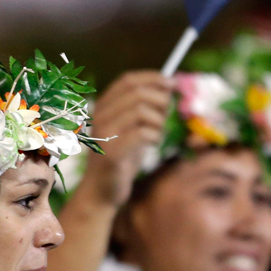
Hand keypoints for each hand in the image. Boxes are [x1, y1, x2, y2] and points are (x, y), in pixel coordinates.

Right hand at [73, 71, 173, 206]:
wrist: (102, 192)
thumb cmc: (122, 159)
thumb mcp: (131, 129)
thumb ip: (143, 110)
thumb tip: (168, 88)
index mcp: (103, 107)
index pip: (128, 80)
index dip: (152, 78)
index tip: (171, 83)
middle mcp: (99, 117)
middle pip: (137, 93)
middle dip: (160, 100)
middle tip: (168, 114)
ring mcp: (104, 134)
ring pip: (141, 111)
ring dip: (159, 121)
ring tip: (159, 133)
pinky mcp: (112, 153)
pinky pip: (142, 133)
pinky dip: (155, 136)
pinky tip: (154, 144)